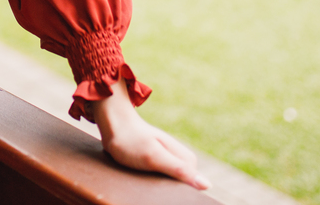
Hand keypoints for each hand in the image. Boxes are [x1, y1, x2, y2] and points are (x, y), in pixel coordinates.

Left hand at [88, 78, 210, 190]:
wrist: (112, 125)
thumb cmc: (132, 140)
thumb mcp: (155, 157)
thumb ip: (179, 170)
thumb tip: (207, 186)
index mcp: (186, 159)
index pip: (192, 187)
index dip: (179, 193)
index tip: (162, 190)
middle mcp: (180, 160)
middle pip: (180, 187)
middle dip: (166, 191)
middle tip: (148, 182)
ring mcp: (167, 161)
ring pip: (168, 185)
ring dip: (156, 188)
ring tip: (142, 181)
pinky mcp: (156, 163)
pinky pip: (158, 180)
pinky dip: (149, 184)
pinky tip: (140, 180)